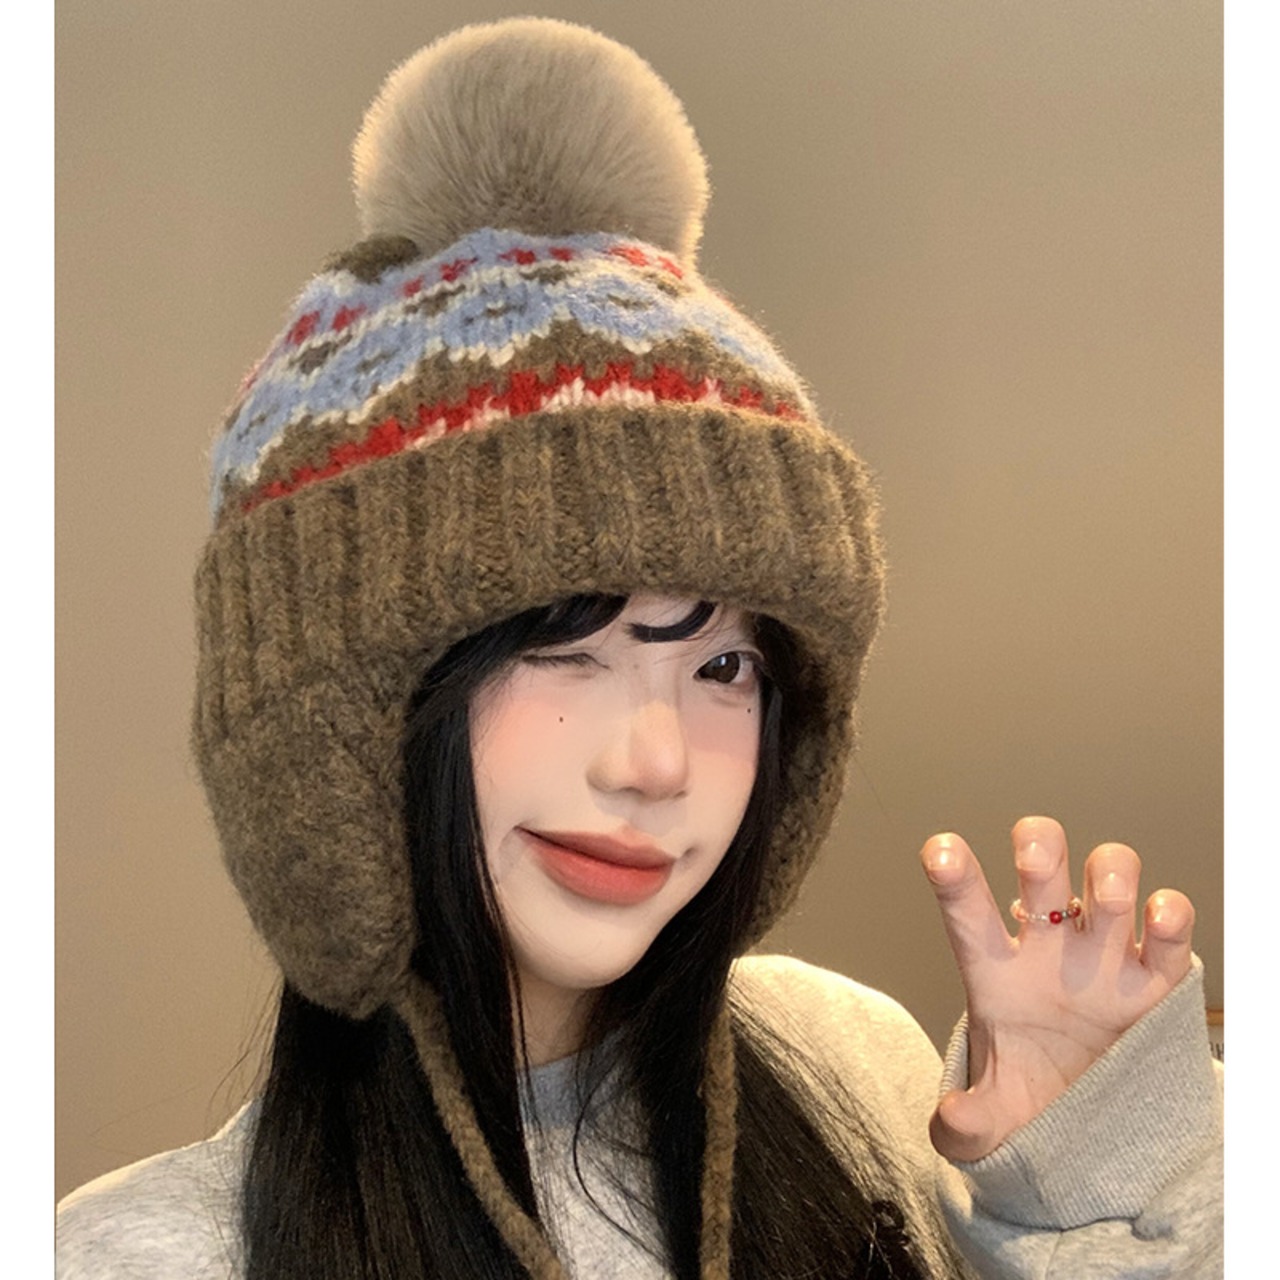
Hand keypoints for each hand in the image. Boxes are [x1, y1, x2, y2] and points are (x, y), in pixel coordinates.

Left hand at [920, 815, 1193, 1162]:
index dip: (954, 877)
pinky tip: (1159, 920)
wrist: (1089, 1123)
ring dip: (1109, 873)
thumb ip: (966, 1125)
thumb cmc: (1029, 1096)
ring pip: (1108, 876)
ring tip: (1106, 899)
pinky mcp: (1156, 980)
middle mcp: (1049, 947)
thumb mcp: (992, 1119)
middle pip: (1041, 867)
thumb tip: (954, 1121)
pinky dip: (1171, 914)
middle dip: (1041, 848)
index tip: (940, 850)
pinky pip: (1169, 930)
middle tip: (1035, 860)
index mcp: (996, 971)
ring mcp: (1104, 955)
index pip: (968, 914)